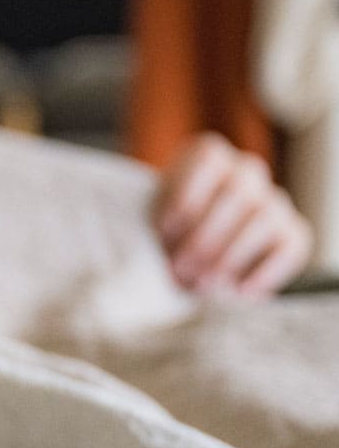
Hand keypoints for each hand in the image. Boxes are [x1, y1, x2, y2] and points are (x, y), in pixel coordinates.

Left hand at [154, 133, 312, 295]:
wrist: (194, 253)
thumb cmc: (169, 232)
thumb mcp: (154, 225)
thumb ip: (161, 233)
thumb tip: (164, 265)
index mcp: (208, 156)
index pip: (207, 161)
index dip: (186, 195)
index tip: (162, 231)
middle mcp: (246, 172)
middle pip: (238, 192)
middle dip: (206, 237)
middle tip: (181, 269)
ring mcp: (274, 201)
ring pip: (265, 218)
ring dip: (231, 255)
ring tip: (202, 284)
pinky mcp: (293, 233)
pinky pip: (290, 247)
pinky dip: (266, 271)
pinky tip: (239, 292)